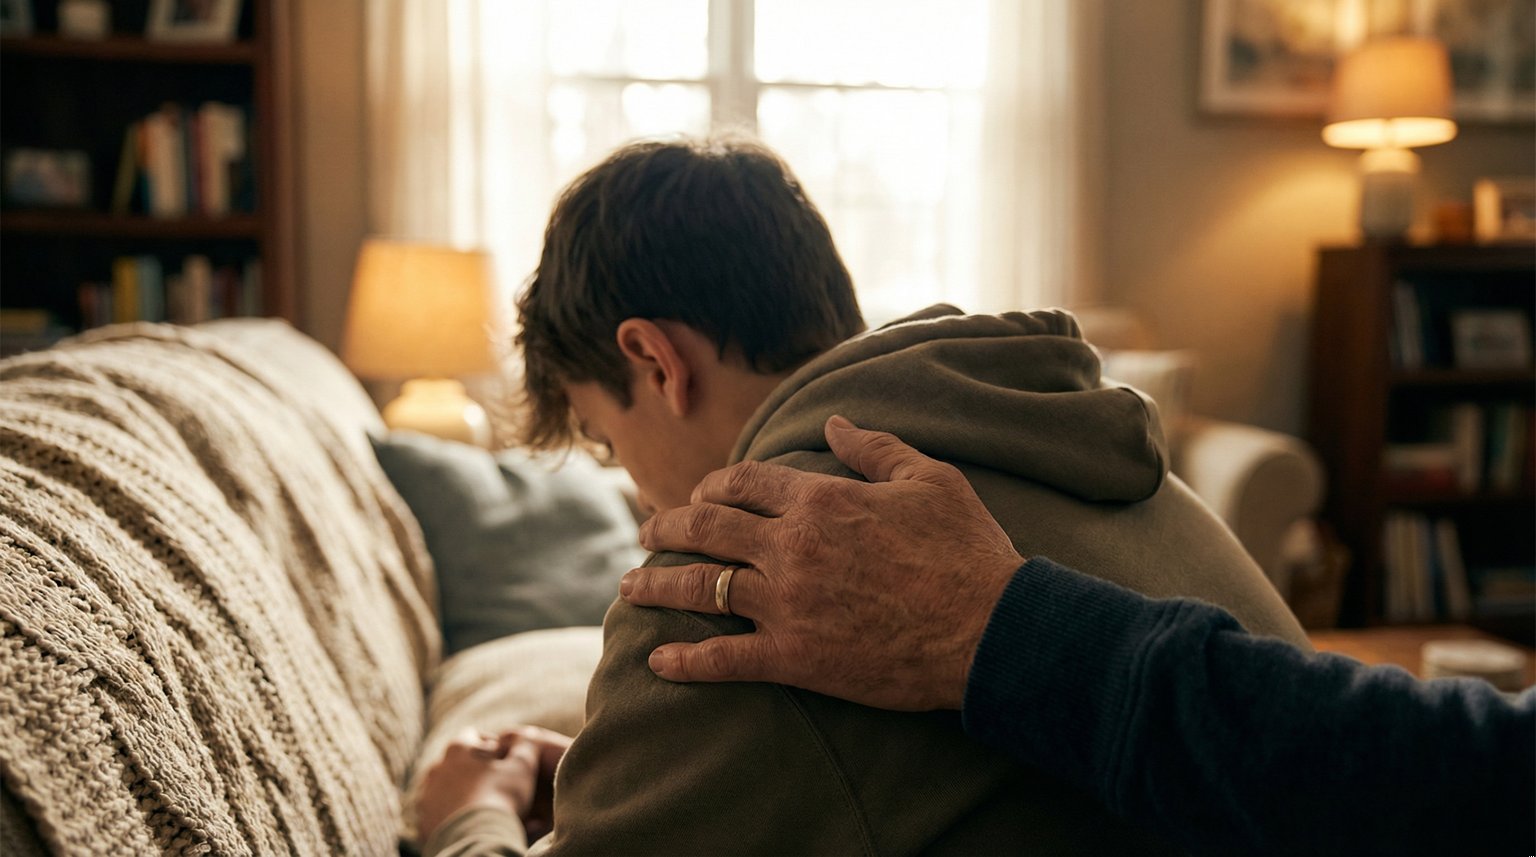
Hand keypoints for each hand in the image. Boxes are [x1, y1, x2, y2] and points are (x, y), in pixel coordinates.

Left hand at [416, 726, 571, 843]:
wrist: (475, 838)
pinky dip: (455, 816)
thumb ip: (525, 745)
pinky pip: (441, 815)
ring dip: (464, 794)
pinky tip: (474, 824)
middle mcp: (436, 769)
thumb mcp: (522, 765)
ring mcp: (426, 796)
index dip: (492, 746)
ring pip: (448, 790)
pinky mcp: (424, 821)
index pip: (473, 735)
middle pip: (459, 764)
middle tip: (498, 786)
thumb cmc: (500, 796)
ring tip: (487, 808)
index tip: (505, 760)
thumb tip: (528, 735)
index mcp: (458, 749)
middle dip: (476, 772)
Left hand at [620, 415, 1024, 710]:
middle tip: (645, 531)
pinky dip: (686, 663)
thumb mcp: (929, 478)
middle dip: (667, 526)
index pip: (744, 482)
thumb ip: (874, 448)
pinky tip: (657, 663)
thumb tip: (833, 422)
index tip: (701, 493)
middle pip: (707, 528)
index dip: (715, 485)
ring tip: (629, 587)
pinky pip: (725, 659)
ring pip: (701, 588)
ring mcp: (788, 603)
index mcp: (821, 500)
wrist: (990, 630)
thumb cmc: (967, 551)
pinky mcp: (795, 657)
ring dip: (657, 584)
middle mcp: (792, 546)